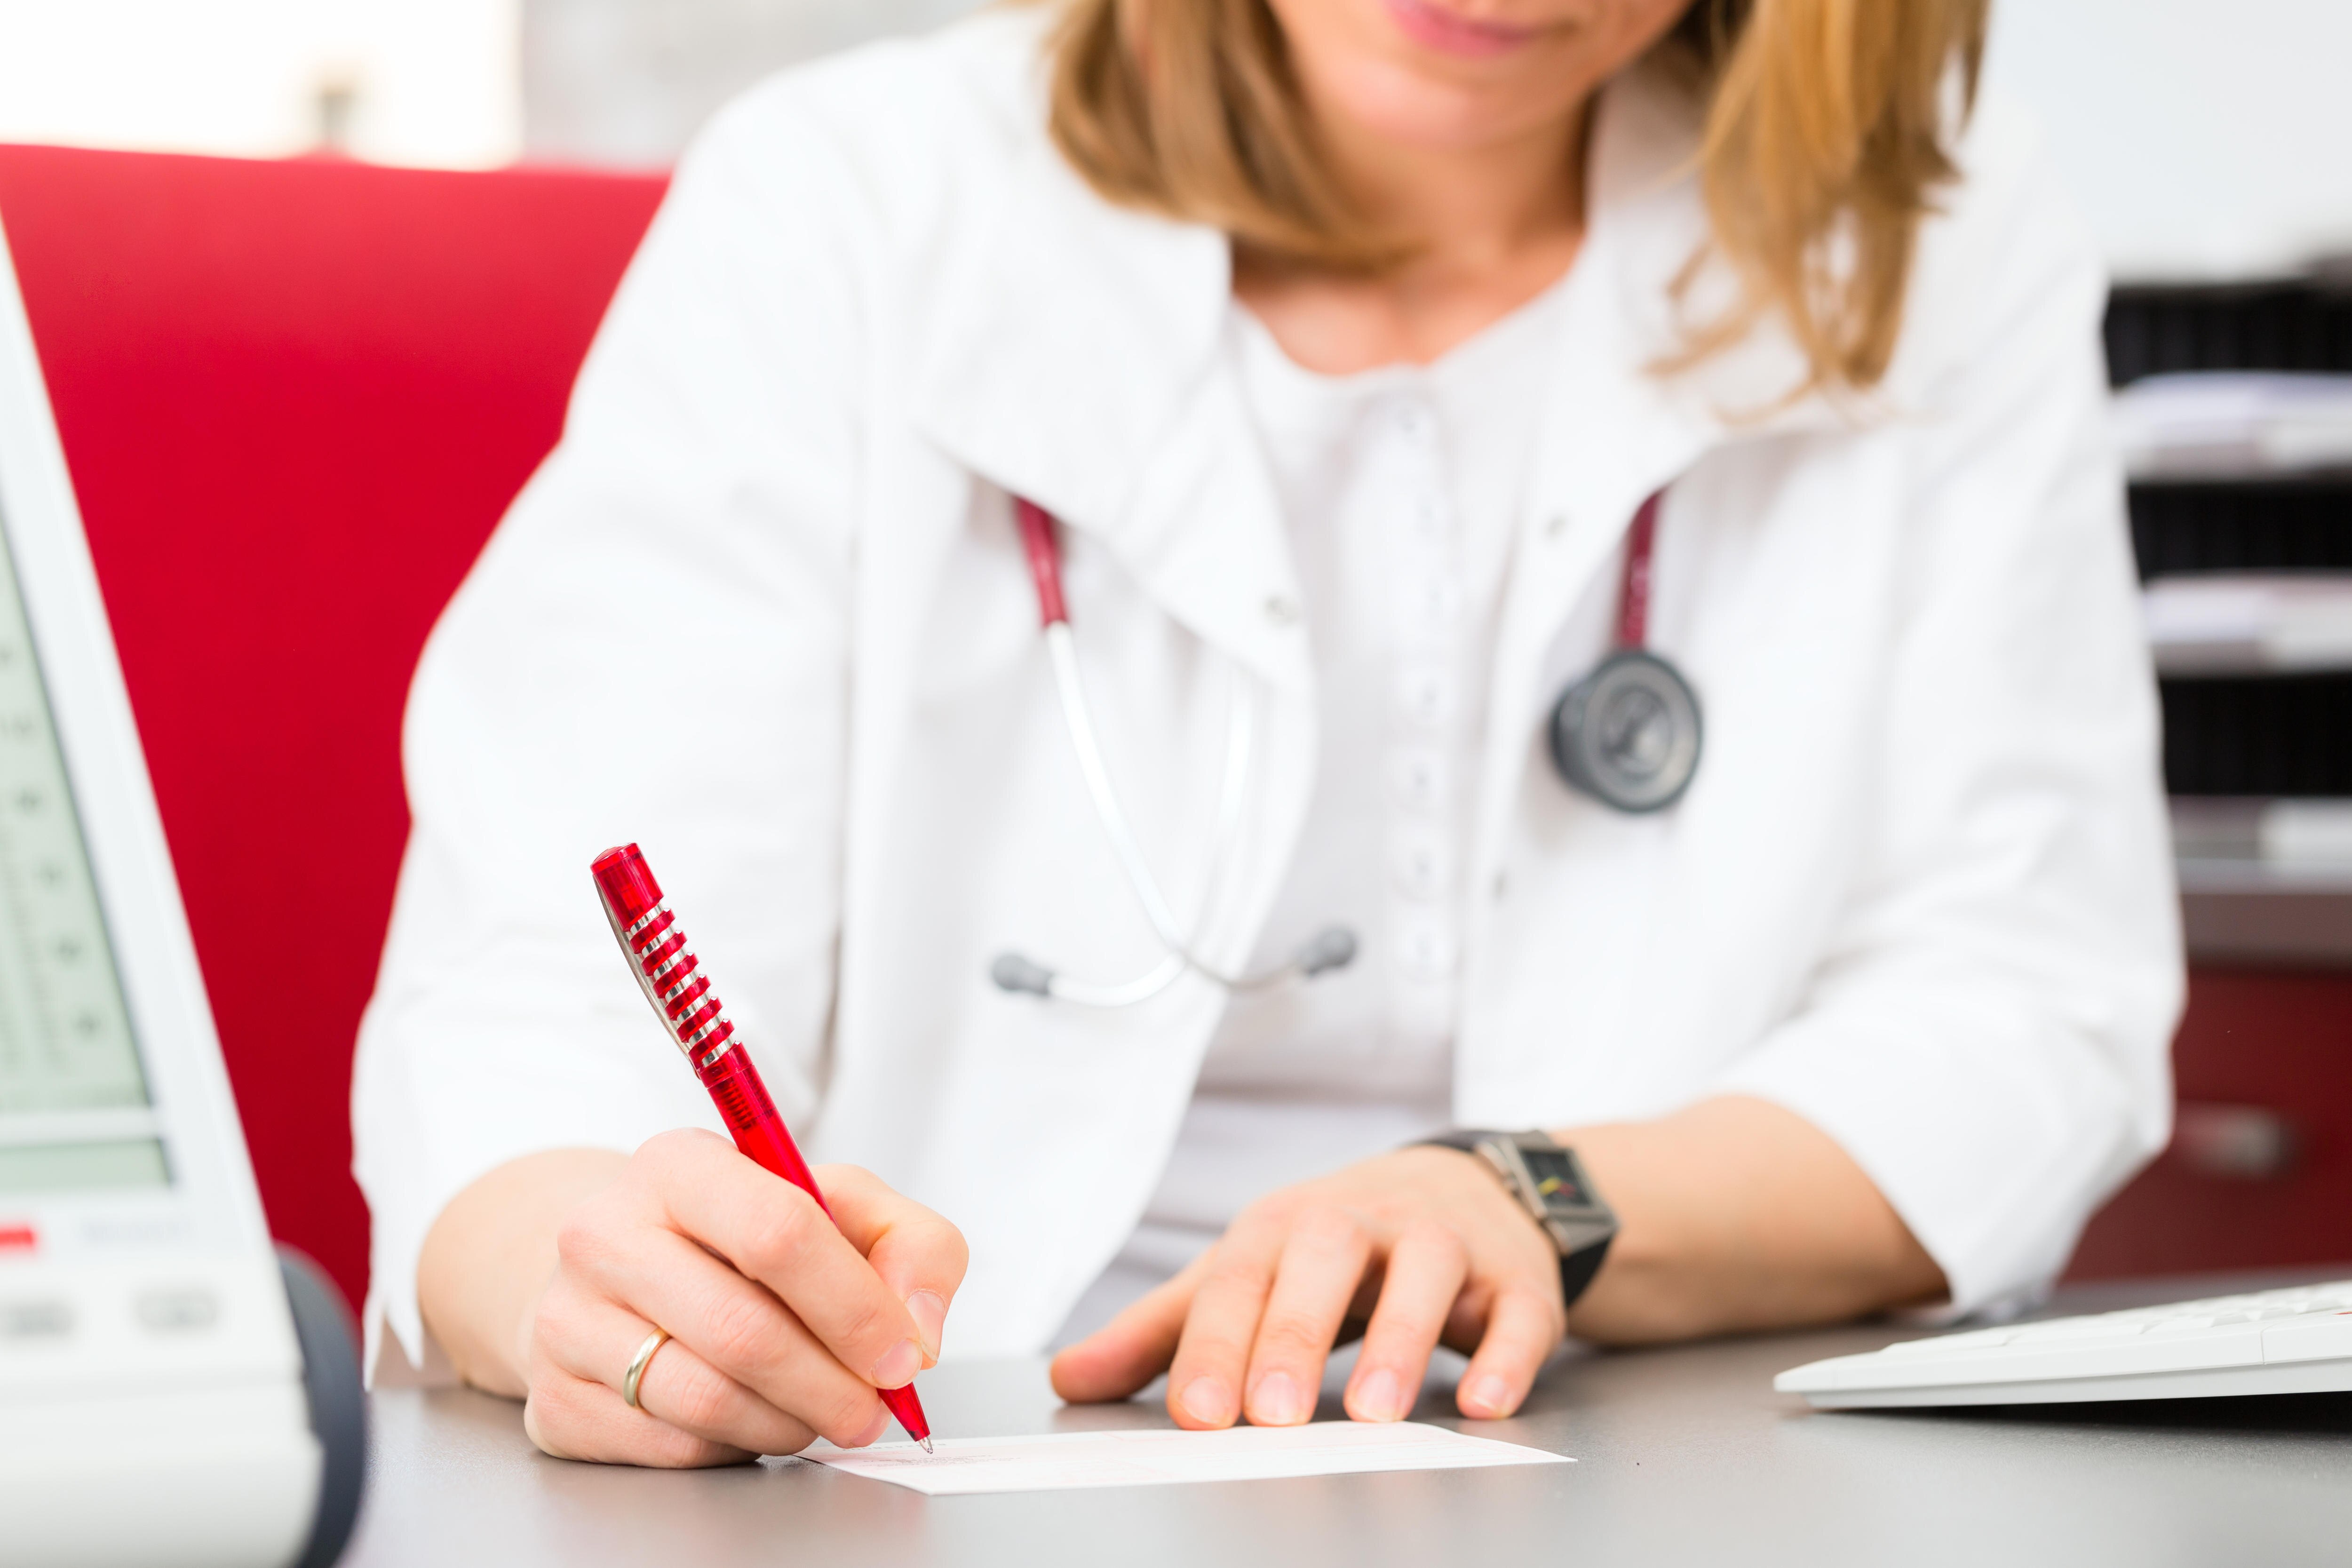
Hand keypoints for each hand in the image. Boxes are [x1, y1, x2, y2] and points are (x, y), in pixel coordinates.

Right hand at [518, 1129, 967, 1466]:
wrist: (616, 1273)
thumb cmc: (742, 1239)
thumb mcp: (840, 1208)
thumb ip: (912, 1247)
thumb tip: (918, 1332)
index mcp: (679, 1165)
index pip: (779, 1232)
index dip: (856, 1307)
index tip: (901, 1355)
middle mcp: (605, 1232)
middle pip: (744, 1329)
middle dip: (832, 1385)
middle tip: (872, 1409)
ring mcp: (567, 1319)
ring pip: (707, 1400)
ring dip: (790, 1422)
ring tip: (820, 1413)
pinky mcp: (555, 1400)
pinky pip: (671, 1447)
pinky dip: (736, 1446)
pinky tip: (754, 1418)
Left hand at [1050, 1146, 1565, 1426]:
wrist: (1464, 1191)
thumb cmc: (1334, 1249)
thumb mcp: (1247, 1273)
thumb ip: (1161, 1330)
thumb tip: (1068, 1378)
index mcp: (1284, 1225)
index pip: (1240, 1278)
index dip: (1214, 1344)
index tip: (1193, 1412)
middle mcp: (1363, 1221)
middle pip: (1324, 1259)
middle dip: (1294, 1335)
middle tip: (1269, 1415)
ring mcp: (1444, 1242)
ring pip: (1424, 1275)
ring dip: (1399, 1341)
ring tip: (1373, 1416)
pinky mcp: (1514, 1277)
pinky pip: (1515, 1311)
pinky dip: (1505, 1355)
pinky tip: (1483, 1401)